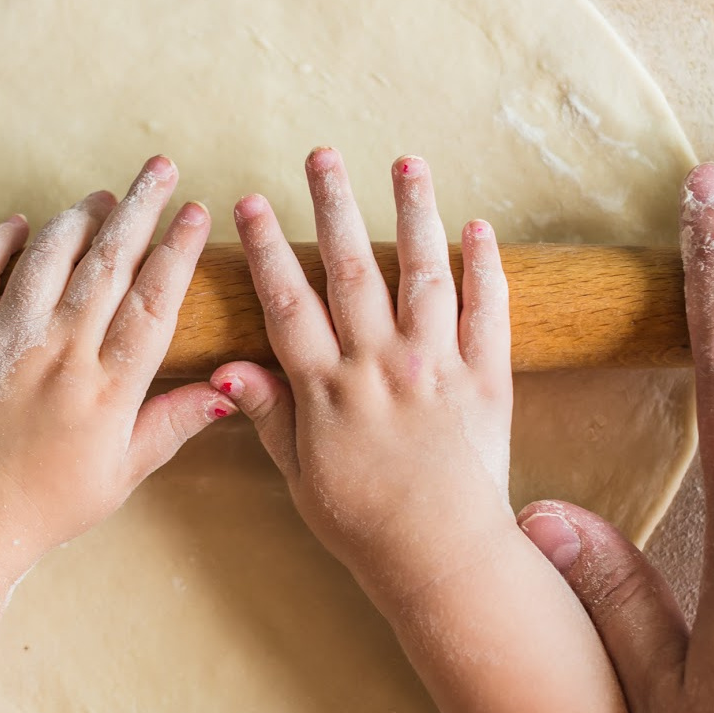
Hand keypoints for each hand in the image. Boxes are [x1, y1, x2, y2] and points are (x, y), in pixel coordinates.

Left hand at [0, 155, 235, 575]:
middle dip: (138, 208)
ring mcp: (5, 342)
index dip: (178, 251)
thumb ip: (171, 424)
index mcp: (106, 389)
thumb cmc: (47, 506)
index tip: (196, 212)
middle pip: (107, 263)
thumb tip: (225, 389)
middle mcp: (59, 354)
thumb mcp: (122, 475)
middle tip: (160, 168)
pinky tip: (18, 225)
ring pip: (47, 257)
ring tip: (103, 196)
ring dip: (77, 218)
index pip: (153, 302)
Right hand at [211, 147, 514, 605]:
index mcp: (329, 389)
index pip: (288, 301)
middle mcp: (382, 365)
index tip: (249, 202)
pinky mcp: (487, 379)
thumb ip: (269, 414)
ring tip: (406, 163)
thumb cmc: (363, 524)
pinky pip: (488, 311)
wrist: (442, 558)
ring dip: (413, 212)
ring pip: (423, 272)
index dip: (266, 248)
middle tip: (322, 155)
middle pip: (351, 268)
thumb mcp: (299, 475)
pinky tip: (477, 228)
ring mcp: (438, 366)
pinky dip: (484, 266)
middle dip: (333, 205)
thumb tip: (225, 367)